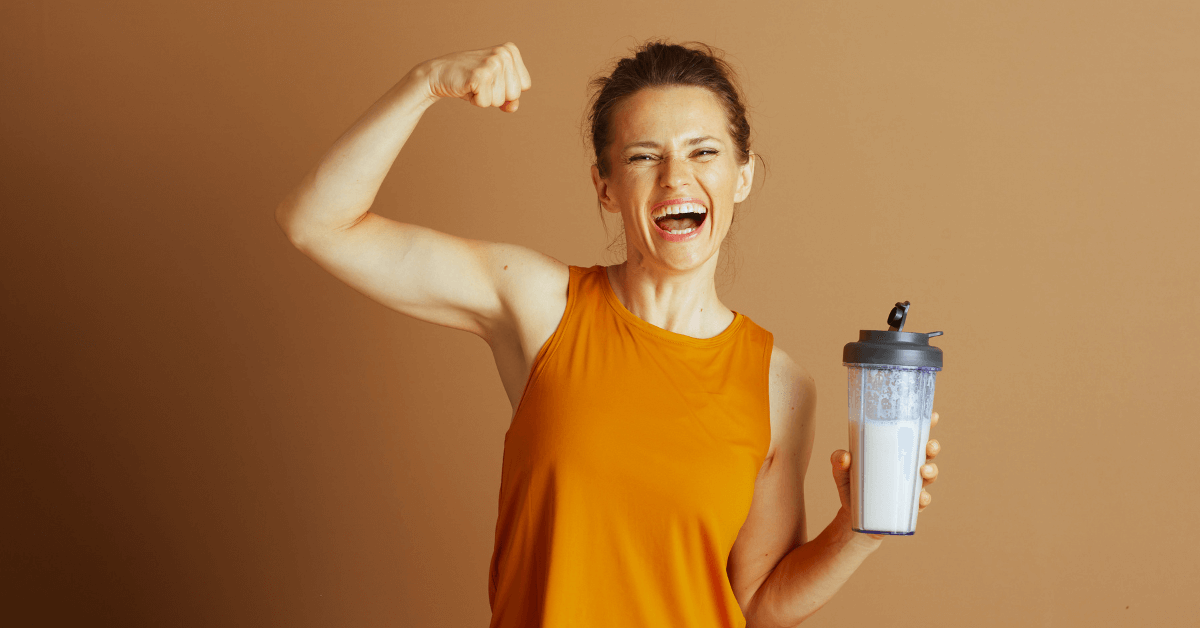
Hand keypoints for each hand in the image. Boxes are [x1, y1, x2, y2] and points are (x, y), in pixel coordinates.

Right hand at [421, 42, 531, 111]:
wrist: (439, 74)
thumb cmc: (470, 79)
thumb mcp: (495, 86)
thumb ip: (510, 97)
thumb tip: (513, 106)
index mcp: (511, 51)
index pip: (525, 86)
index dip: (507, 90)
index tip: (491, 79)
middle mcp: (504, 54)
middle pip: (515, 94)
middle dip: (497, 95)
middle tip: (481, 83)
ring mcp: (492, 63)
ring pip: (500, 100)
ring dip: (485, 98)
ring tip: (473, 84)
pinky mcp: (480, 76)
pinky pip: (486, 103)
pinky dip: (476, 101)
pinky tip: (467, 87)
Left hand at [831, 411, 941, 535]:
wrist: (852, 517)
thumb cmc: (851, 486)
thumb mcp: (841, 471)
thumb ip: (839, 461)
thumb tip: (844, 457)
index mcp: (893, 453)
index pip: (912, 435)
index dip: (925, 424)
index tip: (933, 416)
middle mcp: (905, 468)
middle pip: (926, 454)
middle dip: (932, 447)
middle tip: (929, 446)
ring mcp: (909, 487)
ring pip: (929, 476)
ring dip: (932, 471)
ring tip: (924, 471)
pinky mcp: (907, 506)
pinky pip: (921, 502)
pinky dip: (923, 499)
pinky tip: (920, 497)